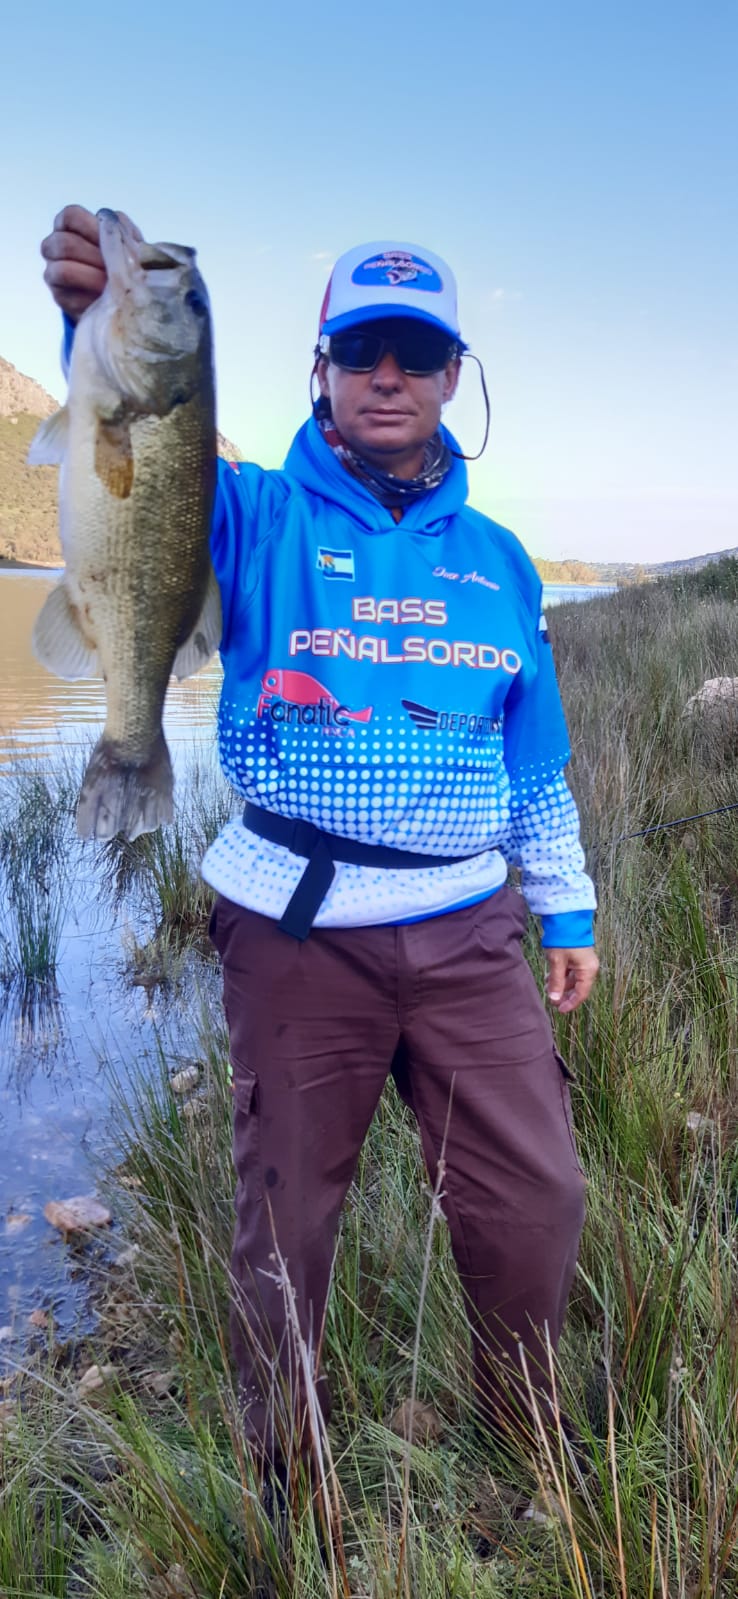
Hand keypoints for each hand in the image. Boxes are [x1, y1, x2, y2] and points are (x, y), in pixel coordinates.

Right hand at [41, 204, 141, 321]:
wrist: (122, 294)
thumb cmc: (124, 260)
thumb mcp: (127, 242)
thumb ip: (124, 233)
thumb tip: (122, 234)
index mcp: (69, 224)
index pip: (71, 216)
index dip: (91, 226)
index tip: (111, 239)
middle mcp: (55, 245)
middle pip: (64, 243)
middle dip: (95, 257)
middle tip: (118, 267)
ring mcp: (53, 271)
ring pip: (62, 270)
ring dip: (92, 277)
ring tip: (114, 283)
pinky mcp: (59, 297)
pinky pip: (68, 296)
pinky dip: (90, 297)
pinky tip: (108, 298)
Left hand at [545, 946, 598, 1013]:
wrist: (566, 918)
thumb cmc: (563, 940)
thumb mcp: (557, 962)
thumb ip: (555, 981)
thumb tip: (554, 999)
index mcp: (588, 970)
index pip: (581, 994)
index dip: (570, 1003)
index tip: (559, 1010)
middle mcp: (588, 967)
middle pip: (577, 987)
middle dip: (562, 993)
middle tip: (550, 999)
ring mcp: (583, 961)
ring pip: (571, 979)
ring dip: (559, 984)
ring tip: (546, 986)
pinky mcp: (576, 956)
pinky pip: (570, 971)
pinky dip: (560, 975)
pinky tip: (549, 977)